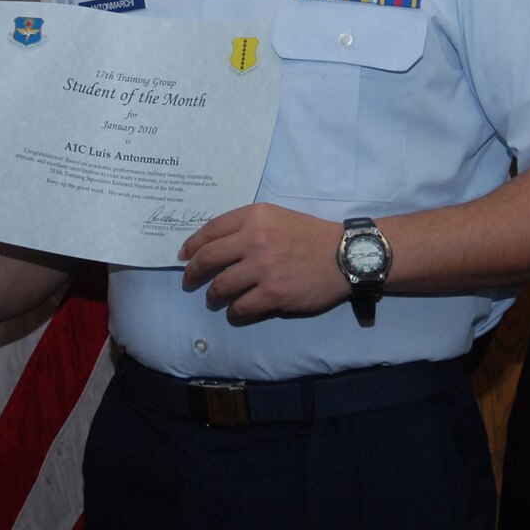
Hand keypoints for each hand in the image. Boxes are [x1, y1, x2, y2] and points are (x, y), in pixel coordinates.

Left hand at [178, 204, 347, 323]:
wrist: (345, 256)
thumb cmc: (310, 236)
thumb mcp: (277, 217)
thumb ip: (248, 226)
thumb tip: (214, 245)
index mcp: (254, 216)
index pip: (210, 230)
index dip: (192, 245)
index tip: (183, 256)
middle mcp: (255, 239)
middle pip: (208, 258)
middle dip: (193, 273)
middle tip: (189, 281)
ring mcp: (263, 268)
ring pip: (220, 286)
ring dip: (213, 295)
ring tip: (214, 298)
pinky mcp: (273, 293)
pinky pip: (240, 307)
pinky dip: (234, 312)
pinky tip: (236, 312)